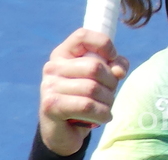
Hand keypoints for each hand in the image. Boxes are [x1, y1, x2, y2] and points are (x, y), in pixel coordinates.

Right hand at [38, 28, 129, 155]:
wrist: (63, 132)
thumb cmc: (85, 98)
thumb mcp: (101, 78)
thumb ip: (114, 66)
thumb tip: (119, 70)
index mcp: (63, 53)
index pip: (83, 35)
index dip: (104, 44)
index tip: (113, 59)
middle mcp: (52, 66)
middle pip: (94, 66)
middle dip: (111, 82)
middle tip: (110, 93)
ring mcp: (49, 86)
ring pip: (93, 88)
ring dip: (108, 101)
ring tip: (107, 107)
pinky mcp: (51, 105)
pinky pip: (86, 106)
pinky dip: (102, 113)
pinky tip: (105, 117)